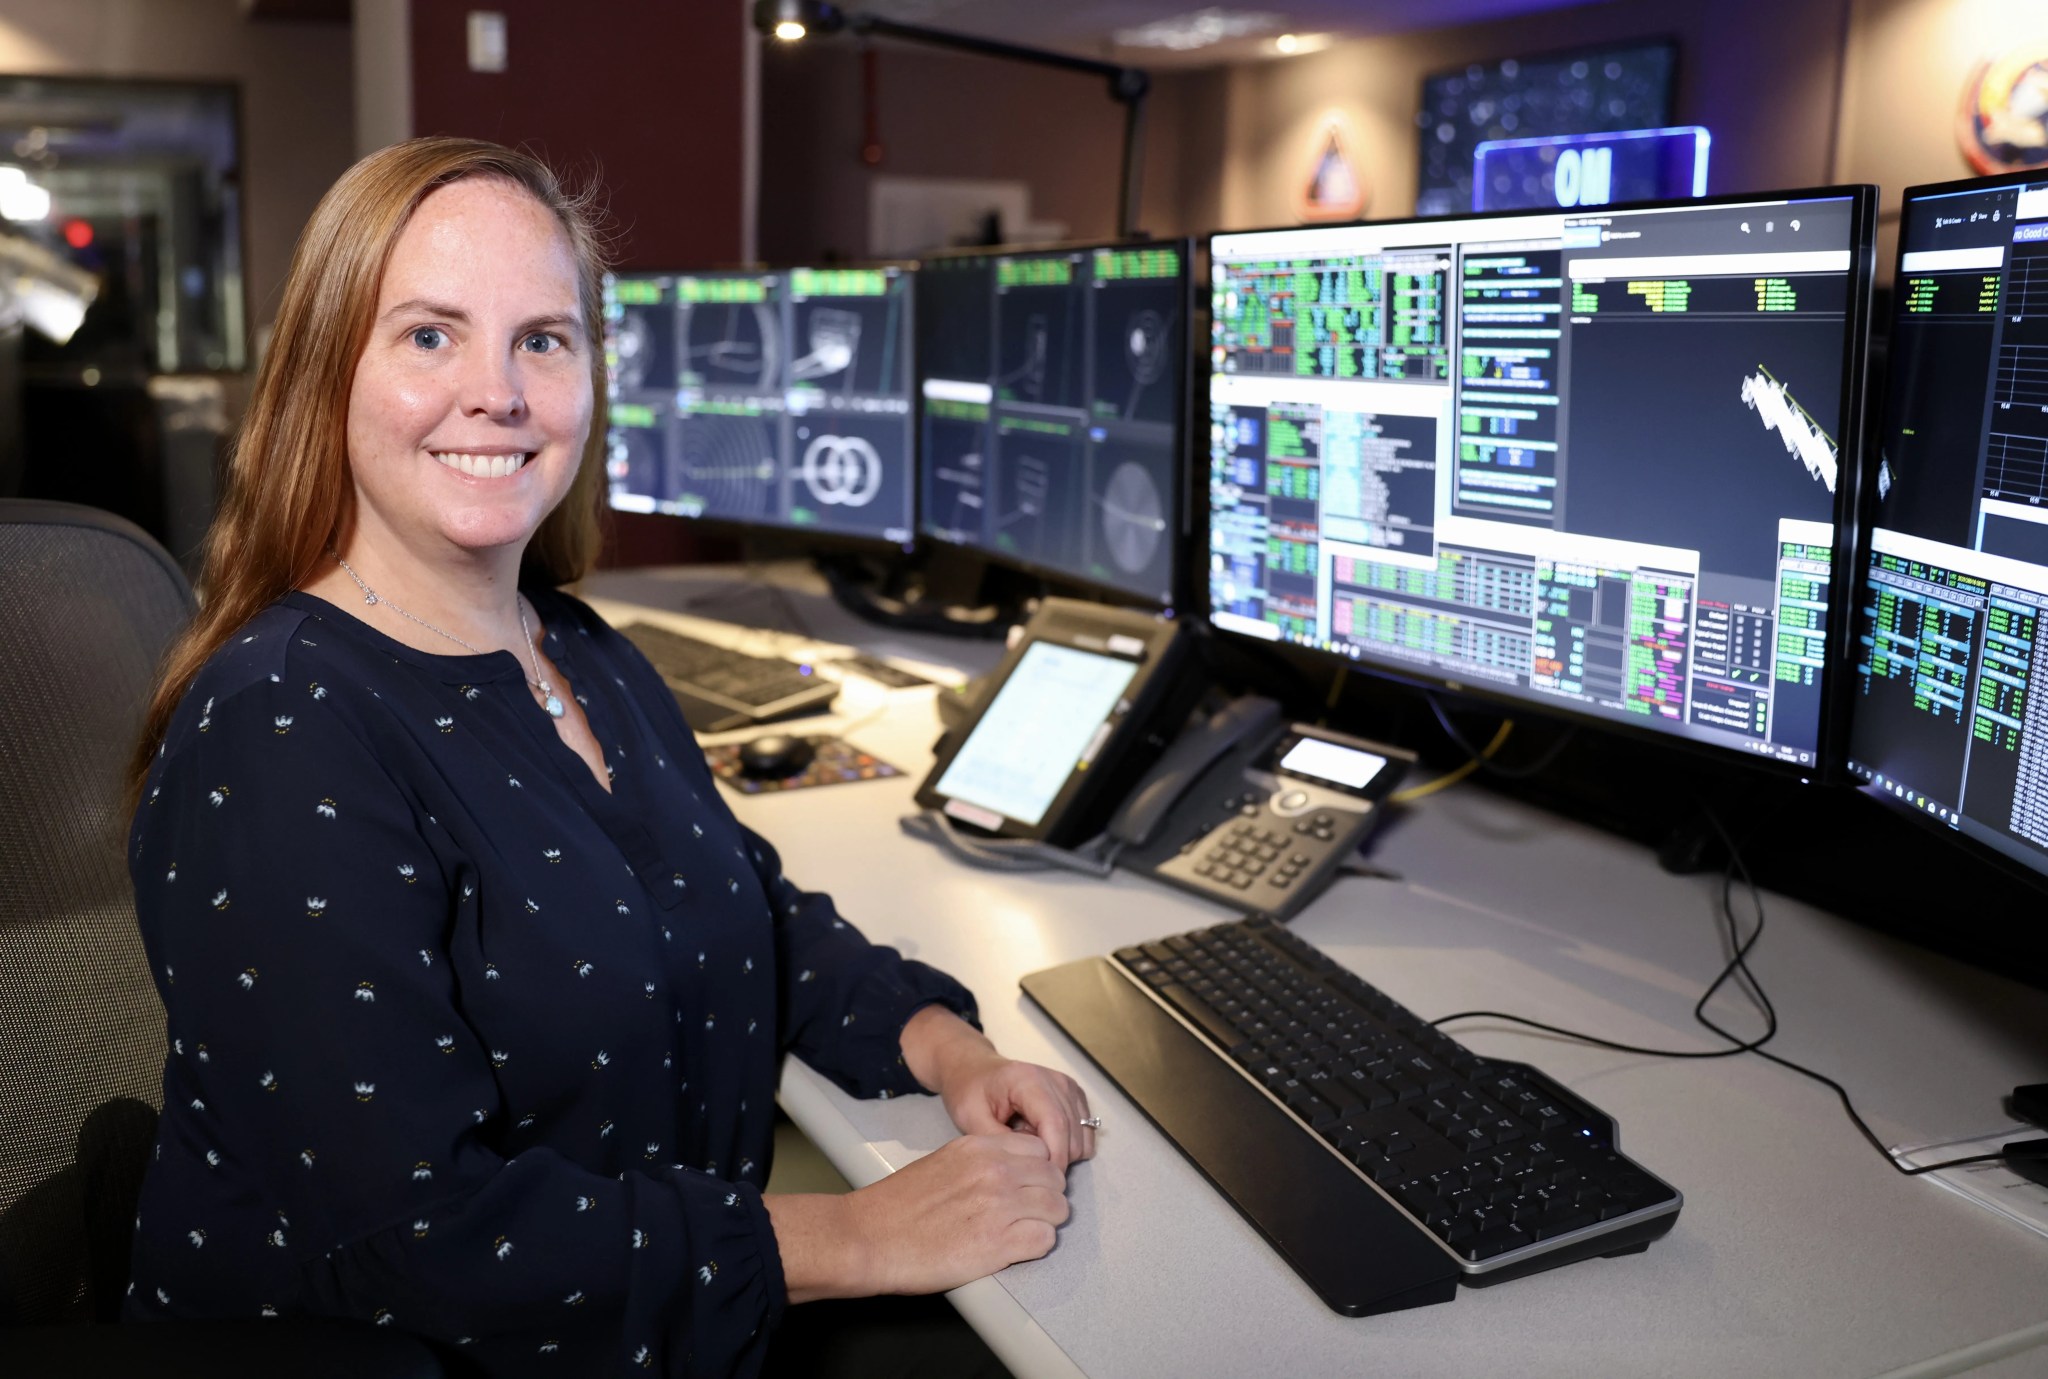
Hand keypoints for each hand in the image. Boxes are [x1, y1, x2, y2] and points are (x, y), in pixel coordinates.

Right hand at [767, 1132, 1069, 1300]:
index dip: (1038, 1171)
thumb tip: (1010, 1173)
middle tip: (1028, 1213)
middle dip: (1047, 1196)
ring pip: (1059, 1208)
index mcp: (980, 1148)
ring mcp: (1000, 1206)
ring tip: (1022, 1232)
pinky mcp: (999, 1244)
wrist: (868, 1237)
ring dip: (1045, 1221)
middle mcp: (995, 1171)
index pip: (1040, 1149)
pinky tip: (1014, 1248)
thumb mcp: (943, 1162)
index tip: (1028, 1186)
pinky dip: (1036, 1246)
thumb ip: (980, 1162)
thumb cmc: (896, 1206)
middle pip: (1055, 1178)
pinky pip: (1045, 1240)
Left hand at [899, 1007, 1096, 1170]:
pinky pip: (1085, 1132)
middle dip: (1054, 1160)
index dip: (1053, 1159)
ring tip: (1028, 1145)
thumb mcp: (971, 1118)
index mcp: (1029, 1081)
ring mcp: (1068, 1087)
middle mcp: (1056, 1080)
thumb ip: (1000, 1142)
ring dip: (1060, 1152)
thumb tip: (1030, 1165)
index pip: (1056, 1125)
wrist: (975, 1070)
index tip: (1038, 1182)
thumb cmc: (970, 1092)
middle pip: (1072, 1134)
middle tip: (1022, 1161)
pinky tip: (1040, 1139)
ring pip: (1082, 1137)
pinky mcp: (1074, 1095)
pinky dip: (1067, 1145)